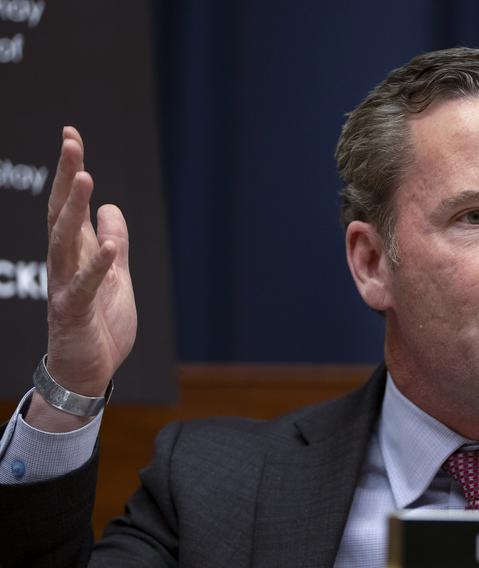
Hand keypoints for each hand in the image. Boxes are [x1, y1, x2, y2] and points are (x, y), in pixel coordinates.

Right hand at [25, 127, 136, 430]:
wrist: (88, 370)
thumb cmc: (99, 322)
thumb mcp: (116, 275)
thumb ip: (113, 242)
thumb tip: (111, 207)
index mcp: (77, 251)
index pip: (69, 203)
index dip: (69, 169)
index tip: (71, 134)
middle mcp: (65, 263)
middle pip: (61, 212)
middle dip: (65, 176)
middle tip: (70, 141)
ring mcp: (65, 285)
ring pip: (65, 241)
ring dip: (73, 209)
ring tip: (84, 178)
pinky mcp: (72, 312)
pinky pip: (84, 286)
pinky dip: (97, 267)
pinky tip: (109, 249)